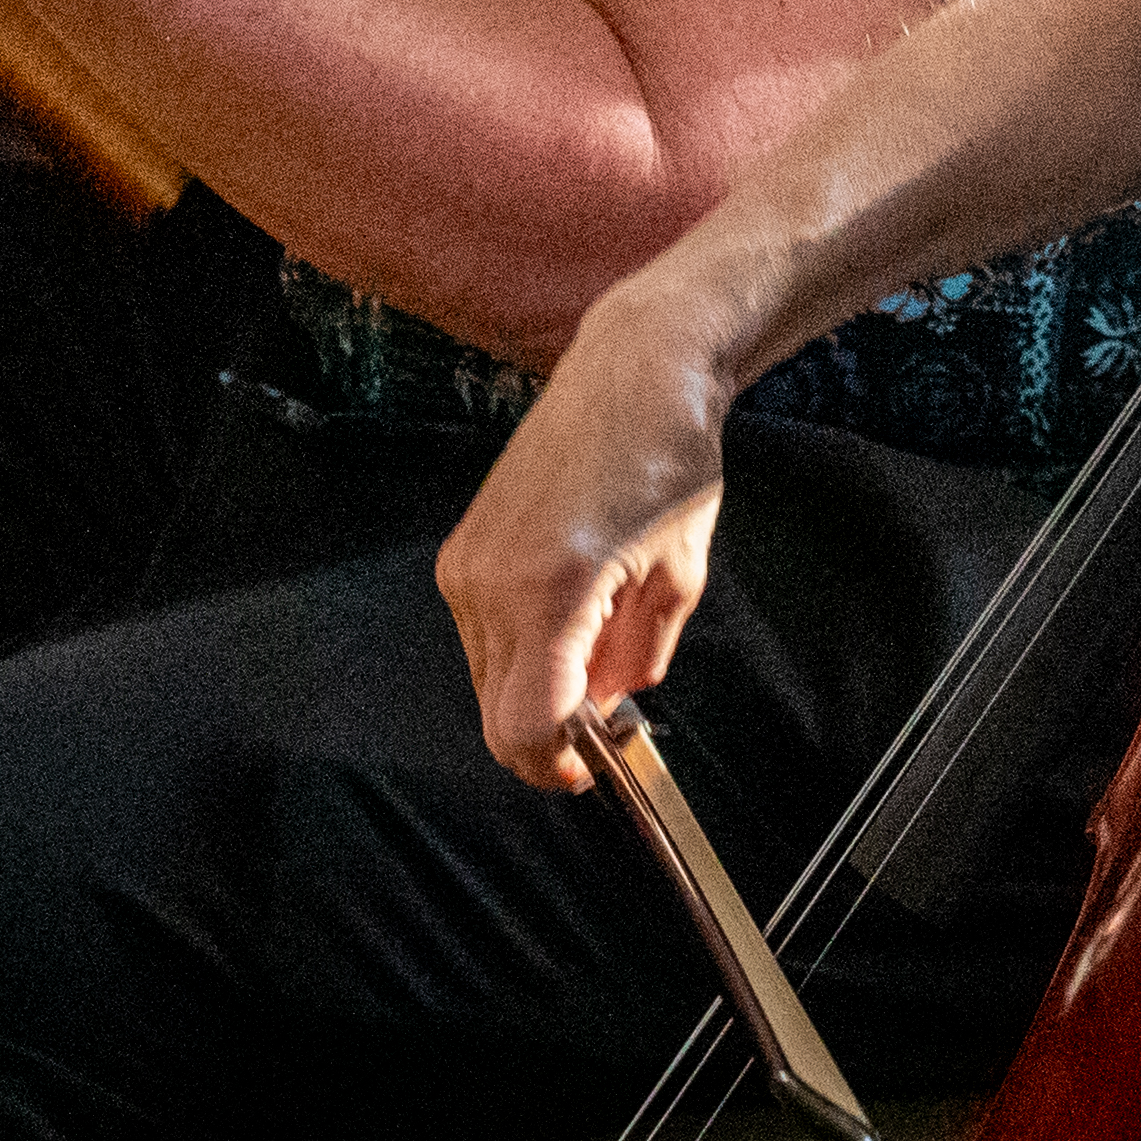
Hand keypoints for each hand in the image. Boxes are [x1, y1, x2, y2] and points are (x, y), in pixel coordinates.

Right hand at [435, 283, 742, 791]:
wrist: (632, 372)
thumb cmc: (669, 459)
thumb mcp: (680, 573)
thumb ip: (638, 656)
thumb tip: (605, 704)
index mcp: (552, 591)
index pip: (526, 727)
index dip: (558, 766)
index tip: (592, 769)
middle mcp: (491, 582)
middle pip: (498, 715)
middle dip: (551, 731)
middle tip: (606, 714)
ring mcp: (467, 565)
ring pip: (486, 680)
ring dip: (535, 687)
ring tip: (596, 638)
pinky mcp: (460, 550)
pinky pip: (481, 636)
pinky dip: (521, 647)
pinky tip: (570, 609)